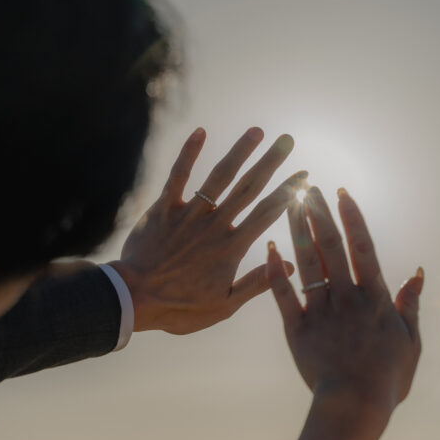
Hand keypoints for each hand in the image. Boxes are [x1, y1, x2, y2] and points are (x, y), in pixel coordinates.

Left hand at [111, 126, 303, 332]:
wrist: (134, 299)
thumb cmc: (180, 308)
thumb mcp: (224, 306)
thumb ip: (257, 283)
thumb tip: (292, 266)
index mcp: (232, 247)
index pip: (268, 213)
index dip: (288, 192)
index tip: (304, 175)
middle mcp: (214, 225)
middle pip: (249, 187)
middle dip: (271, 162)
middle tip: (288, 139)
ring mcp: (189, 214)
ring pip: (219, 176)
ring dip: (239, 151)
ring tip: (257, 131)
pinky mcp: (163, 208)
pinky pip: (178, 176)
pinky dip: (188, 153)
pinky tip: (201, 131)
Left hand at [267, 186, 422, 418]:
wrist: (354, 406)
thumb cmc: (388, 379)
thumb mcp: (410, 341)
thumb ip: (409, 305)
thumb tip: (415, 272)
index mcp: (374, 298)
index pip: (362, 246)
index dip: (351, 217)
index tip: (341, 192)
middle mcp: (346, 297)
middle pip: (330, 246)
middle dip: (319, 213)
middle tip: (307, 186)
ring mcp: (320, 311)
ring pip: (306, 262)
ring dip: (297, 230)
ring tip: (288, 203)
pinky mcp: (297, 329)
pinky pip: (283, 294)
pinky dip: (275, 271)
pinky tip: (269, 248)